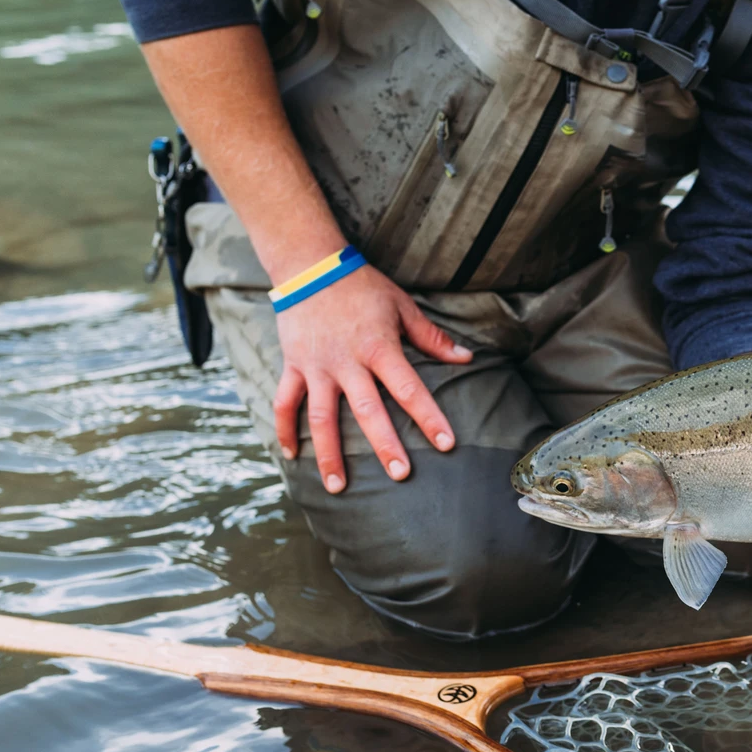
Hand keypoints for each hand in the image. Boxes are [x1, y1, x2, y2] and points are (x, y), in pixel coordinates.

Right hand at [274, 263, 471, 492]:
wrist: (309, 264)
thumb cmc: (362, 286)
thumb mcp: (401, 306)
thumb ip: (432, 337)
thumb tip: (466, 358)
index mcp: (379, 348)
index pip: (409, 388)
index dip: (429, 417)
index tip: (446, 443)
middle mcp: (347, 363)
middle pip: (367, 410)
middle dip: (384, 445)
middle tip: (399, 475)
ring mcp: (317, 367)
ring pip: (322, 417)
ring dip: (329, 454)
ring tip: (337, 487)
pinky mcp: (293, 366)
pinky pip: (286, 402)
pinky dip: (285, 429)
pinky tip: (292, 456)